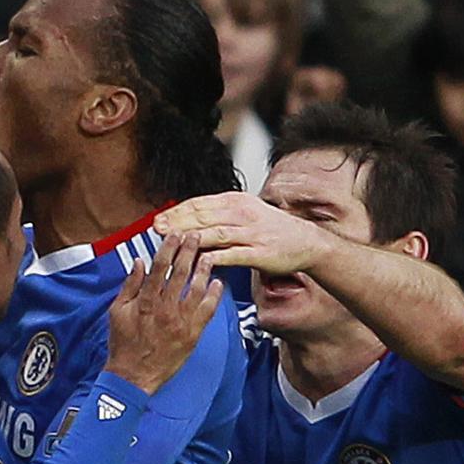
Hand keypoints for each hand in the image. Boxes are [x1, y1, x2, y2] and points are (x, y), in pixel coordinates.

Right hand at [105, 233, 222, 393]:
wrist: (134, 376)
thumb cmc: (123, 344)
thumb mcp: (116, 312)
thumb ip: (129, 286)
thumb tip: (137, 263)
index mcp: (145, 301)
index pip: (159, 267)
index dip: (168, 248)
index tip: (174, 235)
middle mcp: (165, 308)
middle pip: (180, 273)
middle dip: (189, 251)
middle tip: (196, 236)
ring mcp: (180, 321)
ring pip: (196, 289)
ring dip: (203, 270)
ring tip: (208, 255)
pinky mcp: (192, 334)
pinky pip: (207, 311)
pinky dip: (214, 296)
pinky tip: (218, 283)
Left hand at [153, 192, 331, 274]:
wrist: (307, 242)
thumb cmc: (270, 229)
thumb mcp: (244, 214)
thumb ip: (218, 216)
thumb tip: (187, 220)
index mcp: (236, 202)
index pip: (200, 204)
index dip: (176, 212)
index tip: (158, 219)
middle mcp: (243, 213)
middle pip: (203, 217)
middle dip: (177, 223)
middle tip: (157, 229)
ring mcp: (252, 233)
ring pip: (215, 234)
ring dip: (191, 238)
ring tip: (171, 243)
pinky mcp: (260, 252)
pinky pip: (233, 254)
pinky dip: (215, 257)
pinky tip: (199, 261)